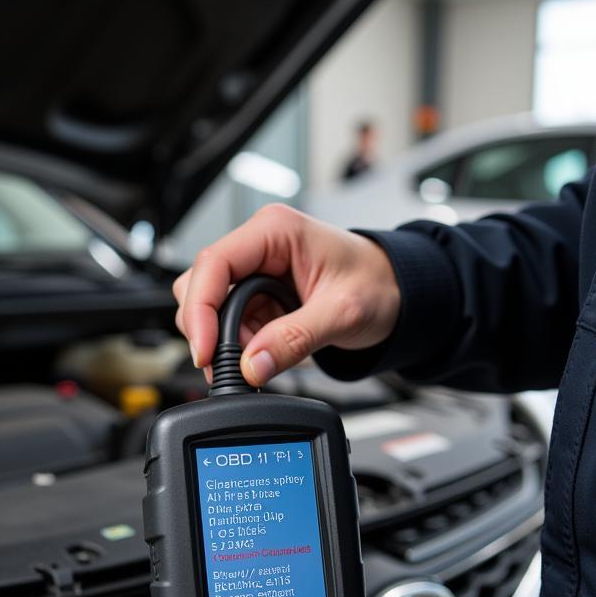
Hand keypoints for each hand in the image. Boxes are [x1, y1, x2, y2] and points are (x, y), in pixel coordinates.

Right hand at [173, 204, 400, 385]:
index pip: (213, 264)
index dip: (200, 310)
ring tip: (256, 357)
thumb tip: (251, 366)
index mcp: (274, 231)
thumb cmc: (378, 284)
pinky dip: (235, 346)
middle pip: (198, 285)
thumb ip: (294, 340)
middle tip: (230, 365)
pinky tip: (260, 353)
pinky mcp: (255, 296)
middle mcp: (257, 246)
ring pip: (207, 307)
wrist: (396, 293)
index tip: (206, 351)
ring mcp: (253, 272)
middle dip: (207, 329)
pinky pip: (226, 324)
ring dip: (221, 340)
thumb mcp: (341, 313)